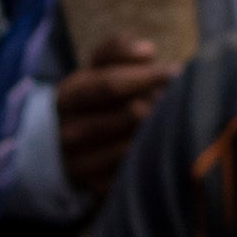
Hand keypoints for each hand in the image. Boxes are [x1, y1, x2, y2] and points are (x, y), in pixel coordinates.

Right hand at [55, 38, 172, 199]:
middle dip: (160, 104)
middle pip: (129, 115)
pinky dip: (151, 156)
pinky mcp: (96, 187)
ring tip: (171, 120)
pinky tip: (161, 146)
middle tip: (178, 99)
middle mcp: (69, 132)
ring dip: (159, 131)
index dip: (147, 76)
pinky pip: (134, 171)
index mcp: (69, 97)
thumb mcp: (94, 69)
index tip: (176, 71)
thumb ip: (117, 49)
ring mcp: (80, 164)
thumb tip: (147, 52)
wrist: (59, 146)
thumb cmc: (91, 98)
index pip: (111, 84)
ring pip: (135, 146)